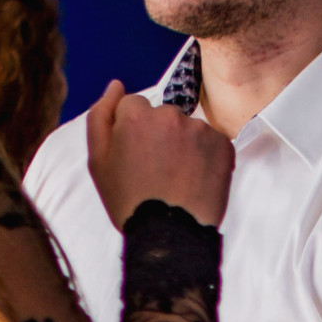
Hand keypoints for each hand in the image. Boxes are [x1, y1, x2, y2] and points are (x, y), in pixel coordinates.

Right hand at [86, 82, 233, 230]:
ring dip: (183, 147)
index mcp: (138, 115)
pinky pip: (212, 143)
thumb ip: (101, 116)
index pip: (134, 107)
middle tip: (156, 172)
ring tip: (177, 180)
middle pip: (162, 116)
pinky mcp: (224, 145)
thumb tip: (116, 85)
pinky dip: (205, 158)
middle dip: (159, 136)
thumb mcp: (98, 161)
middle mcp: (171, 114)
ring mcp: (200, 129)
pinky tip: (195, 181)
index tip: (135, 157)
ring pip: (188, 129)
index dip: (132, 132)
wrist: (169, 236)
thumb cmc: (128, 201)